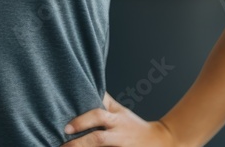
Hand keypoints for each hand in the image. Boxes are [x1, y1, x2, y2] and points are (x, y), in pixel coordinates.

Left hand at [62, 91, 178, 145]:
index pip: (97, 115)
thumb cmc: (134, 125)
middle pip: (98, 138)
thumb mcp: (120, 111)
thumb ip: (104, 101)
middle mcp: (118, 133)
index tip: (66, 128)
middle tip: (64, 143)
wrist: (160, 141)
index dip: (82, 120)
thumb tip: (87, 84)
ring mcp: (121, 145)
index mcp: (115, 119)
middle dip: (80, 142)